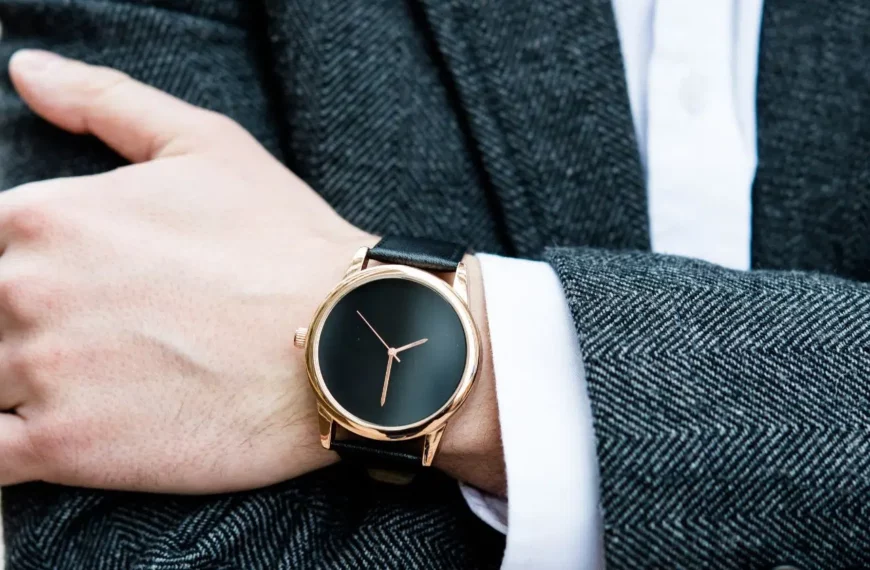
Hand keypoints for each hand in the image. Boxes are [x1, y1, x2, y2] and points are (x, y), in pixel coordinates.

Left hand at [0, 51, 504, 495]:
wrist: (345, 342)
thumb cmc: (282, 244)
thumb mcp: (207, 145)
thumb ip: (105, 101)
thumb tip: (27, 73)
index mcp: (46, 215)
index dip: (16, 262)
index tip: (61, 286)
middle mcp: (24, 290)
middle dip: (14, 319)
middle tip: (87, 332)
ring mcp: (40, 373)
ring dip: (11, 380)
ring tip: (84, 379)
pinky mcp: (66, 447)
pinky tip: (38, 433)